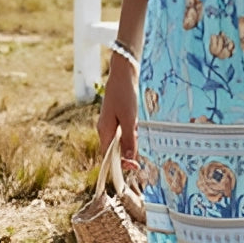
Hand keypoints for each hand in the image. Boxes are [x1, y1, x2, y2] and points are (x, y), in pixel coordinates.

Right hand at [97, 55, 139, 169]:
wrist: (123, 75)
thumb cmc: (124, 95)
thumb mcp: (129, 119)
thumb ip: (129, 140)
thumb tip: (129, 159)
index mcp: (105, 131)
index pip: (108, 157)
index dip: (120, 165)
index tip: (135, 167)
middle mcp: (104, 130)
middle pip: (114, 151)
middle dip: (128, 153)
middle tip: (139, 148)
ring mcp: (109, 124)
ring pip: (120, 142)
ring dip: (130, 142)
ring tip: (136, 128)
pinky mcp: (115, 119)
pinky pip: (122, 133)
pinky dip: (130, 133)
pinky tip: (135, 124)